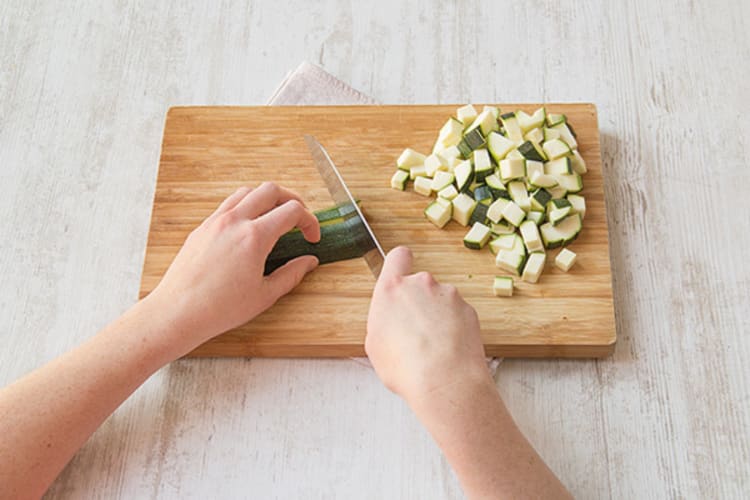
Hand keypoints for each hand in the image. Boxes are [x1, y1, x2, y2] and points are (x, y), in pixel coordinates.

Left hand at [147, 182, 320, 352]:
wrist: (178, 312)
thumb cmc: (219, 309)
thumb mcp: (265, 295)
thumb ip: (292, 274)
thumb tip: (309, 262)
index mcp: (254, 237)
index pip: (292, 211)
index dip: (309, 221)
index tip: (312, 237)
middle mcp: (234, 222)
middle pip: (271, 190)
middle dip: (292, 200)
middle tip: (299, 219)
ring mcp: (215, 222)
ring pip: (247, 192)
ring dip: (266, 199)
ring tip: (274, 218)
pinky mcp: (202, 228)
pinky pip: (227, 205)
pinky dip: (245, 207)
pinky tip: (249, 227)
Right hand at [365, 246, 489, 405]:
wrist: (445, 382)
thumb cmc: (406, 367)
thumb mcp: (375, 345)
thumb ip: (383, 321)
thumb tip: (392, 323)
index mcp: (392, 289)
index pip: (397, 256)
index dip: (399, 264)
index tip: (399, 276)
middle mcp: (421, 284)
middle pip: (419, 285)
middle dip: (419, 303)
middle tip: (415, 332)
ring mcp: (448, 295)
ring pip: (440, 300)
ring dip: (438, 316)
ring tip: (433, 347)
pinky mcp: (468, 309)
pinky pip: (457, 314)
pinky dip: (454, 327)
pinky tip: (449, 350)